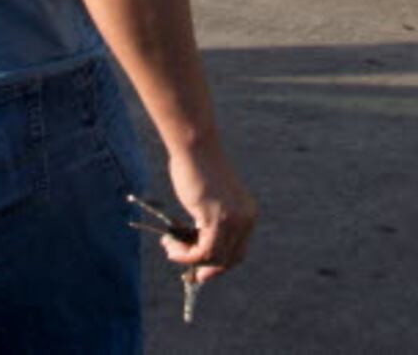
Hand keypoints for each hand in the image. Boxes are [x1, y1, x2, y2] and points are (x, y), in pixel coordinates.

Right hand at [163, 141, 256, 282]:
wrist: (195, 146)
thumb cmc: (196, 166)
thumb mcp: (210, 199)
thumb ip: (210, 222)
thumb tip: (197, 249)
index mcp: (247, 213)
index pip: (238, 252)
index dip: (218, 266)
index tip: (199, 272)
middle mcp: (245, 219)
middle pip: (228, 260)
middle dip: (204, 268)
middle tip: (182, 267)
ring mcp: (233, 221)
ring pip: (213, 259)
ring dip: (187, 258)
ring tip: (169, 246)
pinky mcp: (217, 220)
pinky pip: (201, 253)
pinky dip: (184, 255)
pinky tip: (170, 244)